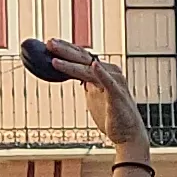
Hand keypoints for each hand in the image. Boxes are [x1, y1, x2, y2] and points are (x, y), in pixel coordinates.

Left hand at [26, 38, 149, 157]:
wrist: (127, 134)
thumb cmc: (110, 115)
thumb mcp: (93, 94)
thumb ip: (85, 83)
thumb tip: (70, 74)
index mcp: (102, 71)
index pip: (82, 57)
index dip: (66, 49)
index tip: (49, 43)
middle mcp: (109, 72)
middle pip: (84, 58)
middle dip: (66, 50)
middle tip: (49, 42)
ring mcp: (114, 82)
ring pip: (89, 70)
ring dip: (72, 64)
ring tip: (55, 60)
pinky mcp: (118, 95)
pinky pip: (108, 82)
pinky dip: (101, 73)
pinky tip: (94, 66)